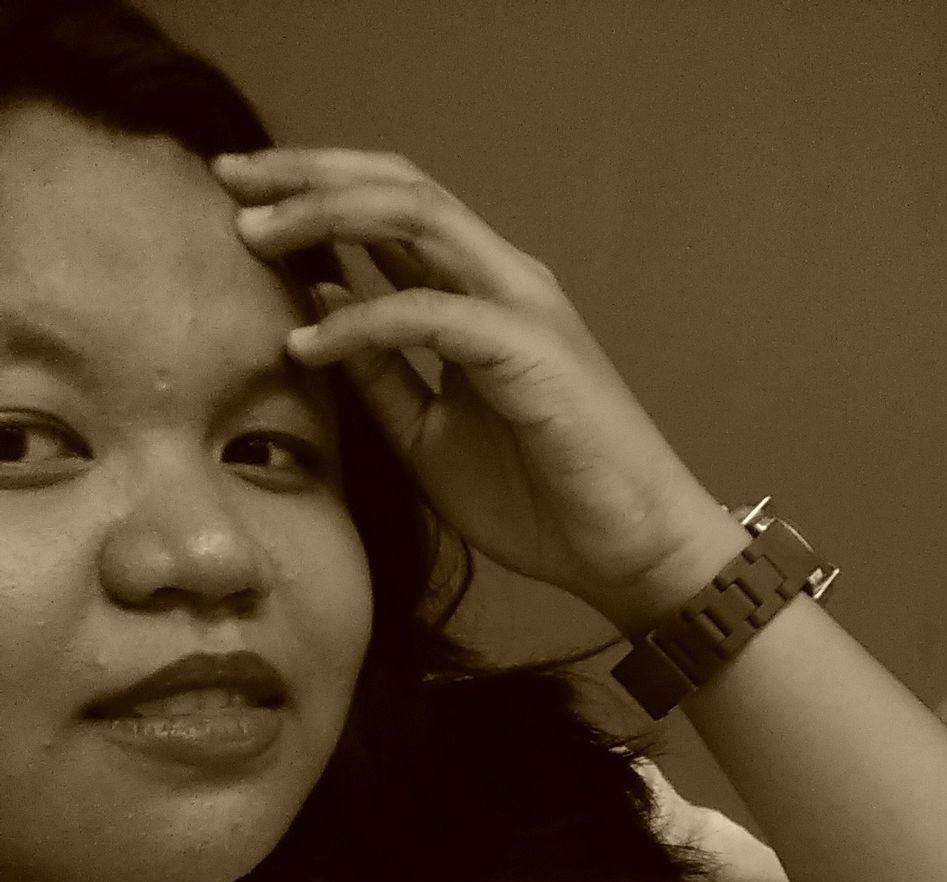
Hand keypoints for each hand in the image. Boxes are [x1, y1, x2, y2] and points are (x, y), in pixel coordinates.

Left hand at [212, 148, 731, 631]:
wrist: (626, 550)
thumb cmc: (539, 498)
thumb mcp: (428, 434)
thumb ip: (378, 373)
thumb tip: (315, 305)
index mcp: (480, 295)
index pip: (392, 212)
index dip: (314, 191)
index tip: (238, 198)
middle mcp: (502, 280)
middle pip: (398, 187)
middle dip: (307, 173)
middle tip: (228, 176)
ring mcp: (521, 308)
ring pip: (416, 219)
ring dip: (327, 215)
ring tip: (253, 231)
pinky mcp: (531, 352)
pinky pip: (431, 315)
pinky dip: (363, 322)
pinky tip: (307, 342)